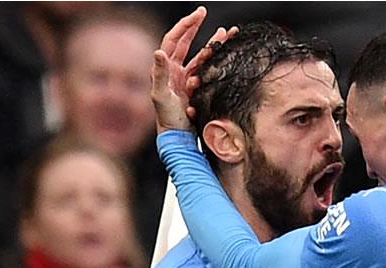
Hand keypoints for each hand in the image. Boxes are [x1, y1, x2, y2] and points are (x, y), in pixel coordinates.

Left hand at [151, 7, 236, 132]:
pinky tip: (225, 54)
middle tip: (204, 13)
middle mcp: (175, 70)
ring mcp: (186, 78)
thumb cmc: (167, 118)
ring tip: (226, 33)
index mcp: (166, 68)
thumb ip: (159, 74)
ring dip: (212, 44)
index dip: (185, 25)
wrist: (178, 137)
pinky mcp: (196, 88)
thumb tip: (158, 52)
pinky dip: (215, 60)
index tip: (198, 14)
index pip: (174, 40)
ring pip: (200, 55)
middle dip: (196, 27)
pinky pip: (206, 70)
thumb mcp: (160, 96)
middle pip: (186, 42)